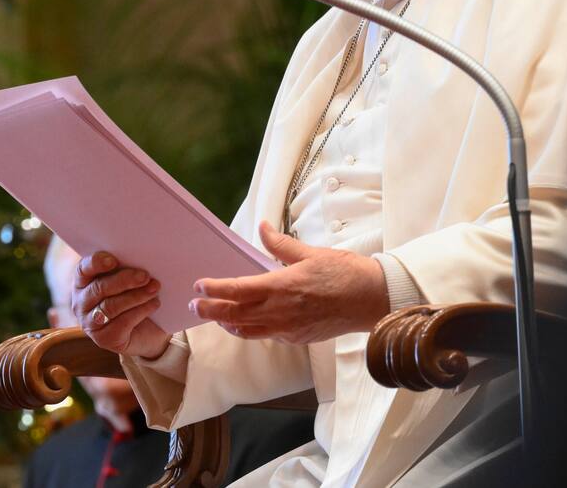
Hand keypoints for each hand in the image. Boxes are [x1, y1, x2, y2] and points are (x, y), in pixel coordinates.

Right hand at [73, 251, 170, 358]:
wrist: (147, 330)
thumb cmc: (134, 295)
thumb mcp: (127, 279)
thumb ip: (125, 268)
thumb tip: (139, 257)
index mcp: (83, 282)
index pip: (83, 269)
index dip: (96, 263)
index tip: (114, 260)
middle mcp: (81, 303)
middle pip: (99, 288)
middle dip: (124, 280)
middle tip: (145, 275)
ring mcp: (90, 323)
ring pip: (111, 306)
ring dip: (136, 296)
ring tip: (154, 288)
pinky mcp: (104, 340)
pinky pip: (122, 323)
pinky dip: (141, 311)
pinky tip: (154, 304)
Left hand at [189, 221, 389, 343]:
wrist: (372, 300)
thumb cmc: (344, 273)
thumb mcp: (310, 253)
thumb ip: (280, 244)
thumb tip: (261, 227)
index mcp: (282, 286)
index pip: (238, 289)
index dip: (215, 289)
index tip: (199, 286)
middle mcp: (281, 312)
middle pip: (236, 314)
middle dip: (212, 310)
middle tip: (194, 306)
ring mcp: (289, 329)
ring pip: (249, 330)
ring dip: (229, 323)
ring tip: (216, 317)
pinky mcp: (298, 338)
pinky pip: (268, 336)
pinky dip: (252, 330)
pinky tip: (247, 324)